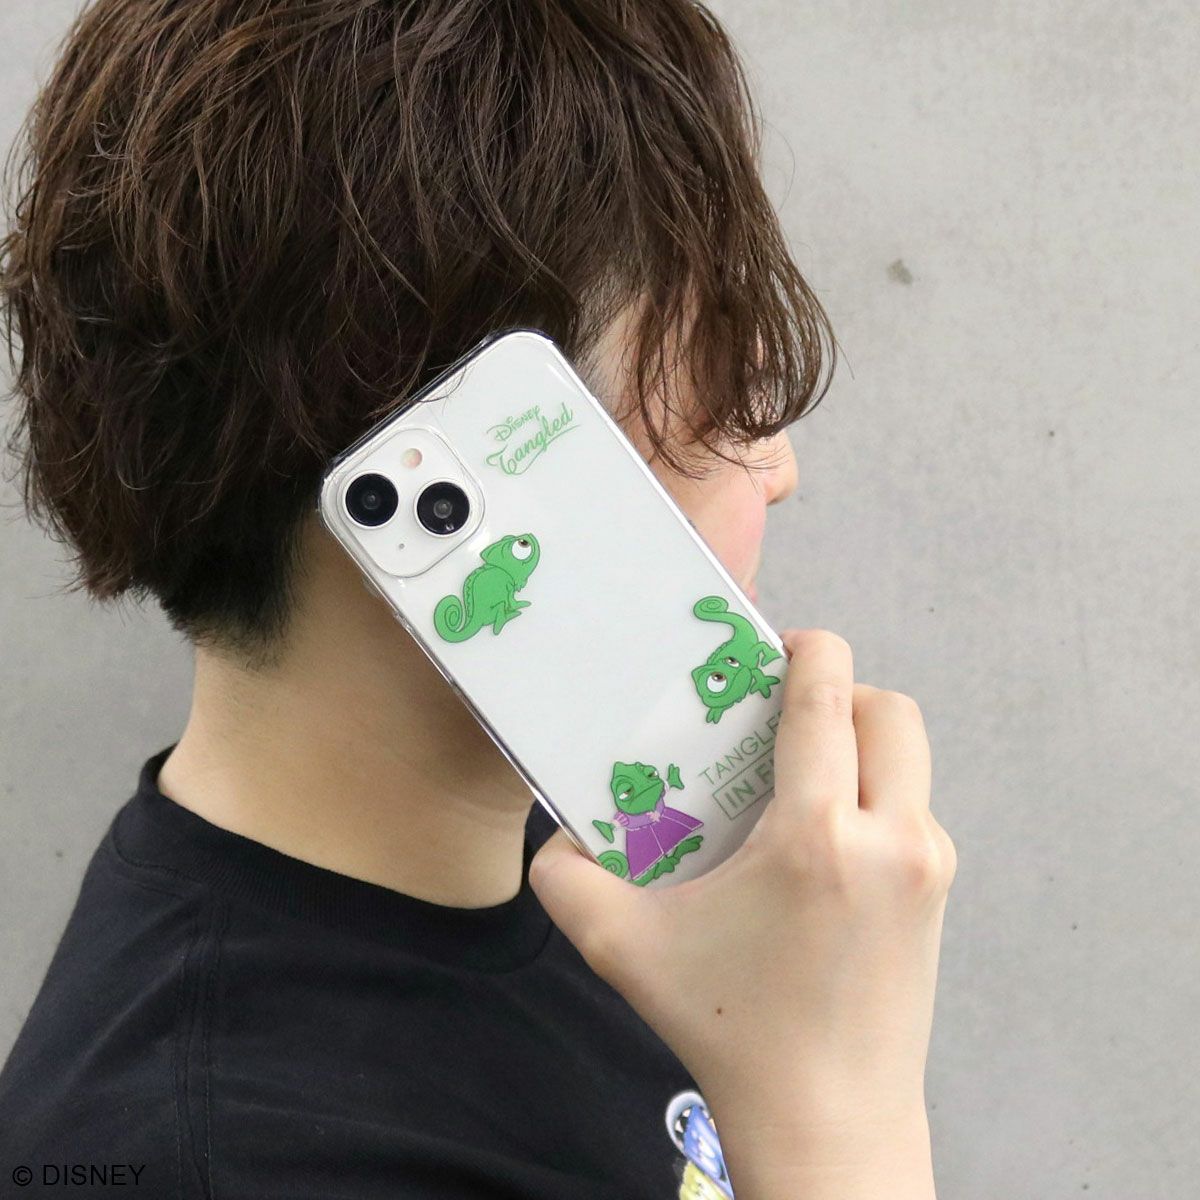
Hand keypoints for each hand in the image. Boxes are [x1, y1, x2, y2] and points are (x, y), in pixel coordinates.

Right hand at [529, 629, 955, 1198]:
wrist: (830, 1121)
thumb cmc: (730, 1032)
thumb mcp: (626, 950)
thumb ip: (567, 881)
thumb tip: (553, 837)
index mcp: (815, 837)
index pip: (829, 697)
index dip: (807, 648)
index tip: (776, 647)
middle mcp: (889, 838)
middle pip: (889, 709)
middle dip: (838, 691)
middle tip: (784, 715)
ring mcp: (927, 866)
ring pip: (909, 755)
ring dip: (859, 741)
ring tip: (798, 773)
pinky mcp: (938, 891)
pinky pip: (912, 804)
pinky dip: (873, 790)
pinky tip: (819, 834)